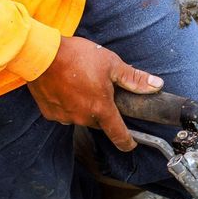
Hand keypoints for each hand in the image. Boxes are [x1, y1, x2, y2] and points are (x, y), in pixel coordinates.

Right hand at [26, 36, 161, 151]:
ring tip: (80, 83)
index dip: (127, 141)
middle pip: (99, 121)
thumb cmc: (76, 57)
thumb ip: (134, 78)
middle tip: (99, 89)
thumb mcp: (111, 64)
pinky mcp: (50, 113)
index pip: (119, 134)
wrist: (41, 54)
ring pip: (81, 116)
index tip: (131, 144)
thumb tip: (156, 85)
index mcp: (102, 109)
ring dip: (83, 106)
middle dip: (102, 109)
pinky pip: (64, 112)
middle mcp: (83, 117)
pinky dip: (66, 103)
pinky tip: (65, 88)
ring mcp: (65, 117)